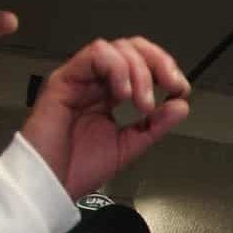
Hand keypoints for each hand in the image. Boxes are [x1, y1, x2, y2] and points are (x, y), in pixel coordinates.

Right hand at [19, 37, 189, 197]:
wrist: (51, 185)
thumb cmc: (79, 168)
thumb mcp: (130, 145)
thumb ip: (155, 125)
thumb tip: (181, 105)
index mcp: (109, 94)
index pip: (140, 62)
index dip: (164, 68)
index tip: (180, 89)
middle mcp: (94, 82)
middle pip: (130, 47)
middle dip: (158, 62)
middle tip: (171, 86)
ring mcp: (79, 79)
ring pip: (115, 48)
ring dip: (139, 71)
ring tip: (142, 103)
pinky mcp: (64, 80)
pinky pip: (95, 55)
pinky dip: (118, 69)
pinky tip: (124, 94)